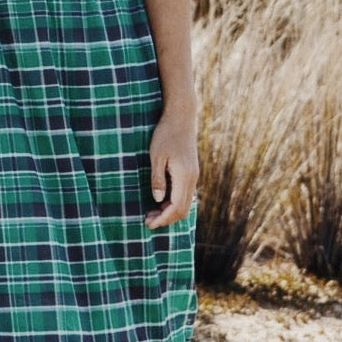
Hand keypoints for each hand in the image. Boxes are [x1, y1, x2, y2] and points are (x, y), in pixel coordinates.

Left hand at [145, 108, 199, 228]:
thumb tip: (157, 200)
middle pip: (183, 210)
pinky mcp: (191, 172)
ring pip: (185, 203)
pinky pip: (185, 194)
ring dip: (170, 211)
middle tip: (148, 221)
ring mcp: (193, 175)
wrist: (181, 117)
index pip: (176, 207)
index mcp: (184, 176)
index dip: (163, 219)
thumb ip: (157, 179)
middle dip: (166, 219)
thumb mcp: (156, 156)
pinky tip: (160, 200)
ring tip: (152, 213)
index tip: (149, 224)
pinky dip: (174, 202)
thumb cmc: (166, 134)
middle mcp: (192, 179)